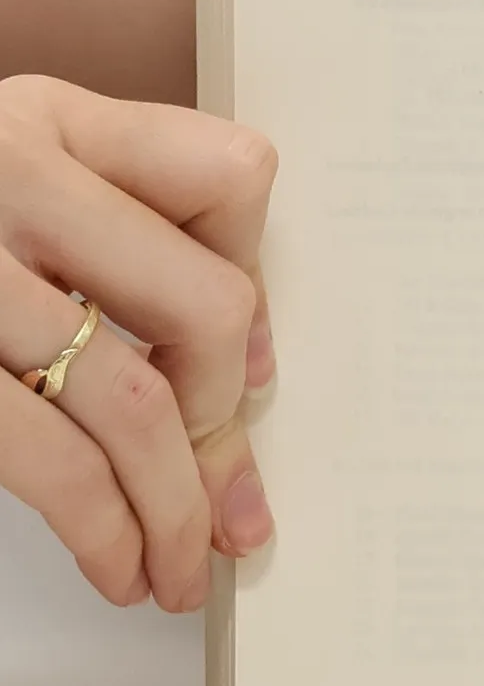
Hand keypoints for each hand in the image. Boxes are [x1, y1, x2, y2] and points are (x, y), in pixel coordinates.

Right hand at [0, 75, 277, 609]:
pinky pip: (50, 458)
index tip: (250, 361)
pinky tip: (120, 565)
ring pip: (134, 400)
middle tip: (214, 484)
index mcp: (48, 118)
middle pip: (205, 303)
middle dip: (223, 416)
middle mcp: (6, 173)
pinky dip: (106, 530)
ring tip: (184, 567)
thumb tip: (251, 370)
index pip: (229, 176)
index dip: (258, 277)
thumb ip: (121, 234)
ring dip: (177, 508)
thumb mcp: (8, 182)